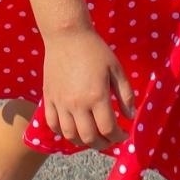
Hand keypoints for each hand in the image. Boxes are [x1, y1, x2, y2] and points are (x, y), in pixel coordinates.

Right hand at [41, 27, 136, 149]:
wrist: (67, 36)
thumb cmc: (95, 50)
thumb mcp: (116, 69)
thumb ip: (126, 95)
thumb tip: (130, 116)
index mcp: (97, 96)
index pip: (108, 129)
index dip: (119, 137)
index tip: (124, 134)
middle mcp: (77, 104)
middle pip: (89, 137)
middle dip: (103, 143)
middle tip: (110, 139)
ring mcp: (60, 103)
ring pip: (70, 135)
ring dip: (83, 142)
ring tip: (93, 137)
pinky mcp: (49, 98)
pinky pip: (53, 124)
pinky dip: (63, 132)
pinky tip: (73, 129)